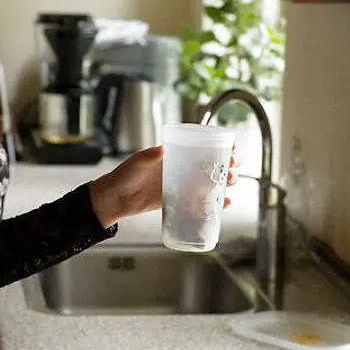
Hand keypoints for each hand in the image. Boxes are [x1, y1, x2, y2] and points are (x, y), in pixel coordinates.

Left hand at [89, 145, 240, 227]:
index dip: (221, 145)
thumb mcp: (137, 163)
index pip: (203, 146)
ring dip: (225, 182)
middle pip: (212, 164)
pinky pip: (201, 201)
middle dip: (228, 164)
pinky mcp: (179, 200)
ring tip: (230, 184)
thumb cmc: (125, 175)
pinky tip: (225, 203)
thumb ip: (148, 156)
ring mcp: (182, 185)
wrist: (116, 198)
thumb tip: (162, 151)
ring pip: (211, 182)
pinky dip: (215, 202)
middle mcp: (182, 168)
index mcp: (176, 154)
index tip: (233, 147)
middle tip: (233, 167)